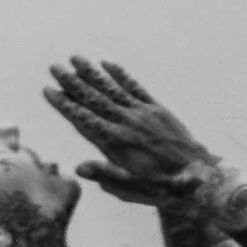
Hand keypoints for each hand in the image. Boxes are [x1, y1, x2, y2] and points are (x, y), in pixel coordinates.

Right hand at [42, 58, 217, 208]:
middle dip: (72, 82)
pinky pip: (136, 87)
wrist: (197, 176)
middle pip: (93, 98)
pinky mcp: (157, 109)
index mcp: (115, 141)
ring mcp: (142, 112)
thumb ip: (104, 175)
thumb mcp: (129, 188)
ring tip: (76, 58)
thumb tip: (79, 168)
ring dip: (92, 73)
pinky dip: (121, 75)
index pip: (83, 118)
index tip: (49, 90)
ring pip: (111, 88)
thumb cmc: (160, 186)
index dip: (65, 104)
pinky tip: (109, 64)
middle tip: (55, 67)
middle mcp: (126, 122)